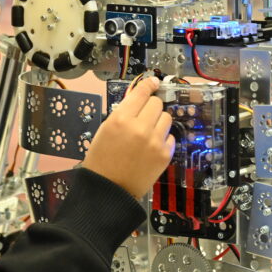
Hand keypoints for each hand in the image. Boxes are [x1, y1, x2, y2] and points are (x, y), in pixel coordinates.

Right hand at [81, 77, 174, 198]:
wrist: (109, 189)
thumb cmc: (101, 159)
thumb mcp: (104, 129)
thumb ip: (122, 113)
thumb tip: (138, 99)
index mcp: (121, 118)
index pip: (141, 93)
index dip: (148, 85)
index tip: (154, 81)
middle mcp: (140, 127)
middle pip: (156, 104)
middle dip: (150, 108)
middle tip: (143, 117)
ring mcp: (155, 141)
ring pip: (166, 118)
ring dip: (158, 122)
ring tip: (148, 133)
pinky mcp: (164, 154)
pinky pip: (170, 137)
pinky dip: (163, 139)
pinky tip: (152, 147)